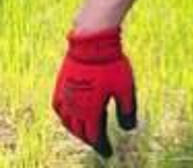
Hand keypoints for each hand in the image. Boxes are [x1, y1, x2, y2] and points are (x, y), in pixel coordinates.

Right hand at [52, 27, 137, 157]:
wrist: (92, 43)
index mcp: (89, 110)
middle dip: (90, 139)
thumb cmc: (111, 65)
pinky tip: (68, 115)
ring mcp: (65, 96)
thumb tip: (130, 129)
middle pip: (80, 131)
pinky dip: (64, 116)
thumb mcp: (125, 88)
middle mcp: (73, 107)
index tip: (108, 153)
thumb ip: (127, 110)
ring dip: (76, 130)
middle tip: (99, 144)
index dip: (101, 146)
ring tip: (84, 133)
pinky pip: (58, 108)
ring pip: (67, 121)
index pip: (94, 136)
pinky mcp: (60, 85)